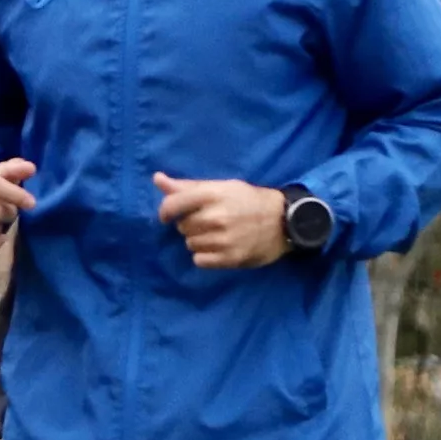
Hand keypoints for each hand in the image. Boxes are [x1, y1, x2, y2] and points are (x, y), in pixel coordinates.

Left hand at [153, 172, 287, 268]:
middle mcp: (216, 217)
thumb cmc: (248, 200)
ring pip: (190, 244)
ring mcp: (223, 239)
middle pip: (182, 227)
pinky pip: (199, 260)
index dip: (166, 212)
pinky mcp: (230, 258)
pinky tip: (219, 247)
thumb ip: (187, 186)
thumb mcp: (221, 187)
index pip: (172, 205)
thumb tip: (157, 179)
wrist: (284, 220)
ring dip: (199, 240)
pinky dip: (206, 256)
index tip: (169, 216)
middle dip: (191, 224)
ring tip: (218, 234)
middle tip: (210, 221)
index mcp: (213, 195)